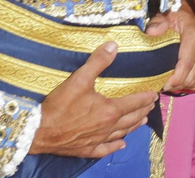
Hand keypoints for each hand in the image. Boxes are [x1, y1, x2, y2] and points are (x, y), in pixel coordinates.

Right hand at [32, 43, 158, 157]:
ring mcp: (98, 140)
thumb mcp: (79, 79)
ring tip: (142, 121)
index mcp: (109, 110)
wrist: (39, 132)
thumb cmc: (60, 106)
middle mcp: (108, 127)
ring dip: (133, 126)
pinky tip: (120, 144)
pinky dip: (115, 146)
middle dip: (143, 111)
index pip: (134, 102)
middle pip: (131, 118)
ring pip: (121, 133)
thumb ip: (97, 62)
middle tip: (151, 106)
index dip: (145, 98)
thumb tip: (113, 45)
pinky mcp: (87, 149)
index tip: (155, 94)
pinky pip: (105, 149)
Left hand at [147, 3, 194, 94]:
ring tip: (171, 85)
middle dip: (178, 84)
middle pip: (192, 75)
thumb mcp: (165, 14)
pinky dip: (194, 84)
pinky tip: (183, 84)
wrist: (190, 11)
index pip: (186, 64)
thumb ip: (158, 23)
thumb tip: (151, 32)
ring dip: (184, 86)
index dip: (175, 79)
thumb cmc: (175, 14)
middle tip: (163, 86)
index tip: (163, 84)